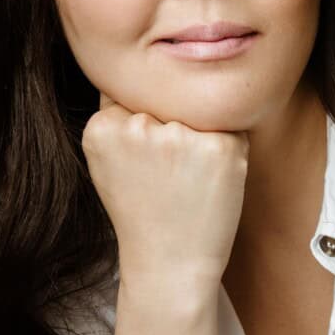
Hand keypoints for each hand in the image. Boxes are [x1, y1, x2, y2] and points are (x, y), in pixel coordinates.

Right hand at [83, 90, 248, 286]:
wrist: (170, 266)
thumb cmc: (142, 213)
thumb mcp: (107, 163)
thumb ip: (116, 118)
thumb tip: (136, 68)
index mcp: (102, 127)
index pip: (132, 93)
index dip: (147, 123)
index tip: (147, 159)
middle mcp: (137, 126)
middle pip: (168, 101)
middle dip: (174, 129)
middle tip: (168, 177)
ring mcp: (180, 136)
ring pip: (200, 111)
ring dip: (202, 137)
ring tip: (188, 181)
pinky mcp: (219, 146)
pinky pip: (232, 127)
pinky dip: (228, 151)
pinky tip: (209, 183)